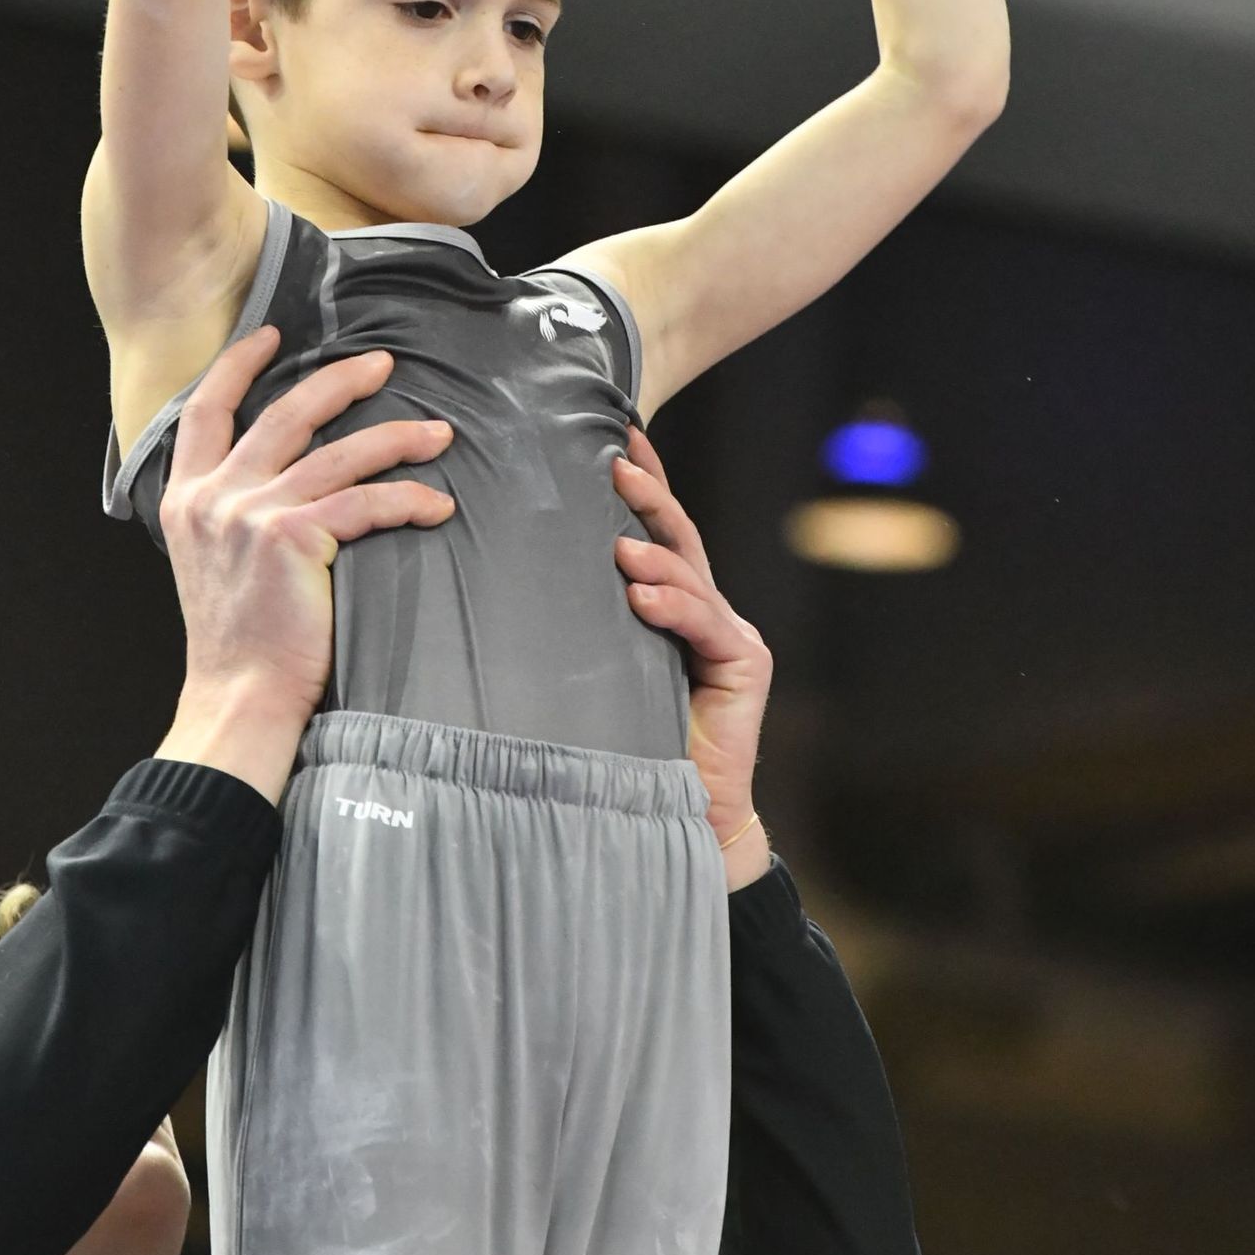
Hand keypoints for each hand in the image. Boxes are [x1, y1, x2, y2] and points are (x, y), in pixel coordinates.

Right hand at [157, 327, 455, 798]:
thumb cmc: (237, 645)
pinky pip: (366, 502)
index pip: (204, 411)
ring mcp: (251, 512)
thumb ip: (229, 517)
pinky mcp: (292, 536)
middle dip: (340, 381)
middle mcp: (214, 496)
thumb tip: (278, 487)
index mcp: (186, 499)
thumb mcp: (211, 564)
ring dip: (396, 437)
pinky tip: (438, 505)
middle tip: (383, 364)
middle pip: (285, 413)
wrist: (237, 699)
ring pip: (339, 453)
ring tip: (438, 432)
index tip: (270, 337)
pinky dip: (408, 500)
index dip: (238, 367)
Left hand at [613, 428, 773, 885]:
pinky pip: (706, 625)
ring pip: (692, 574)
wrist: (672, 820)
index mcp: (671, 605)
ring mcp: (731, 634)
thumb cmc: (619, 747)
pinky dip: (673, 605)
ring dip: (653, 551)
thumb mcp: (591, 671)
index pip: (653, 532)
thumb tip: (509, 572)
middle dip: (648, 493)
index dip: (639, 482)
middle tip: (614, 457)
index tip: (611, 433)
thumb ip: (576, 626)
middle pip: (677, 537)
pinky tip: (641, 595)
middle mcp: (706, 610)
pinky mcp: (745, 665)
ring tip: (617, 540)